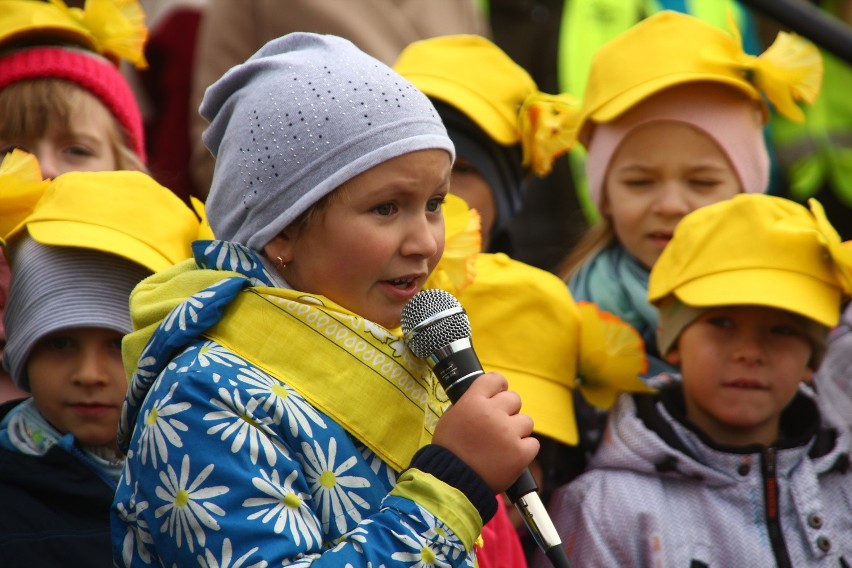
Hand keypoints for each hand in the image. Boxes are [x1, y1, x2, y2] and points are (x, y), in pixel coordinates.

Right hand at [432, 372, 538, 492]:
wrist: (452, 483)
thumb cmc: (448, 452)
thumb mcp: (451, 418)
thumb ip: (470, 405)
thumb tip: (486, 398)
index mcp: (473, 401)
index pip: (495, 379)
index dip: (499, 387)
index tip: (499, 394)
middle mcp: (492, 413)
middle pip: (514, 399)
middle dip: (509, 411)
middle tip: (498, 426)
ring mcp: (508, 433)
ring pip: (526, 421)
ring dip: (517, 431)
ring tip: (502, 445)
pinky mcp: (521, 453)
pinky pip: (533, 443)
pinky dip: (524, 450)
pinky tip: (510, 457)